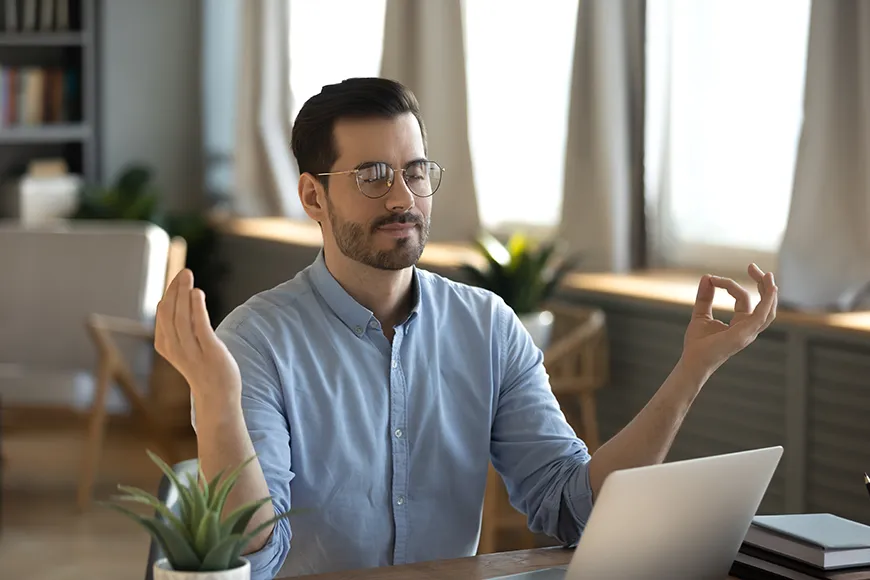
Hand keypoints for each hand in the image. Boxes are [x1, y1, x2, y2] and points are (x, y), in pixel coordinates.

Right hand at [154, 269, 240, 411]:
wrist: (218, 398)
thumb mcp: (185, 348)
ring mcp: (192, 352)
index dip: (169, 295)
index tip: (178, 279)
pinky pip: (200, 327)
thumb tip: (176, 299)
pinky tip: (197, 293)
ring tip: (188, 277)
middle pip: (170, 314)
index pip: (163, 315)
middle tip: (183, 272)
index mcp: (166, 346)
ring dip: (183, 295)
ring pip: (181, 319)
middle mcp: (175, 349)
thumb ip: (179, 327)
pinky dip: (197, 308)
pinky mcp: (210, 353)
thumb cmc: (204, 369)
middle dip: (175, 291)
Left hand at [680, 264, 777, 375]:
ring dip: (769, 291)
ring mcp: (749, 332)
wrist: (692, 360)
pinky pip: (763, 315)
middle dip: (761, 283)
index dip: (728, 284)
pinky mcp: (746, 333)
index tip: (711, 278)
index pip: (743, 298)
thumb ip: (705, 297)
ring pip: (768, 309)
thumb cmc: (697, 343)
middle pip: (763, 302)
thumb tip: (706, 277)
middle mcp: (749, 327)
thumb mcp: (701, 314)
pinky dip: (768, 301)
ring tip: (766, 274)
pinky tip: (771, 288)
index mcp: (740, 323)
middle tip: (752, 266)